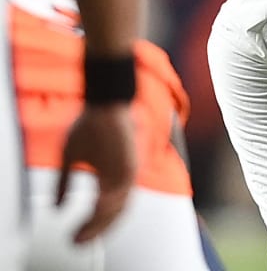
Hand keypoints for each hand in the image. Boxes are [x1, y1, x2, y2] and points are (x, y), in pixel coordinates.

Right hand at [57, 103, 136, 242]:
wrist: (106, 103)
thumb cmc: (89, 126)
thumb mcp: (70, 157)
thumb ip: (65, 183)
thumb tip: (57, 209)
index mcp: (111, 179)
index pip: (105, 211)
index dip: (92, 227)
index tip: (74, 238)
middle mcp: (122, 179)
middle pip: (113, 215)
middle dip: (95, 231)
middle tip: (77, 243)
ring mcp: (128, 173)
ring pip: (118, 207)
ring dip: (101, 223)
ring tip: (83, 235)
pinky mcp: (130, 164)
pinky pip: (122, 190)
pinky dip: (110, 203)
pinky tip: (96, 211)